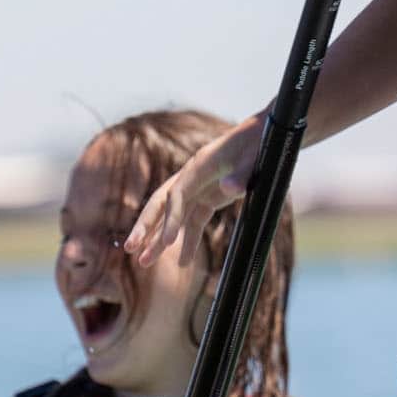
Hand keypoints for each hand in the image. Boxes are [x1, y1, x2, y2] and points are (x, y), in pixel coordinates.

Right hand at [124, 117, 262, 271]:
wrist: (266, 133)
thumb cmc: (260, 143)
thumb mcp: (255, 158)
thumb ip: (241, 174)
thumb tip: (230, 189)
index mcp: (198, 166)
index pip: (176, 195)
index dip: (170, 219)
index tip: (167, 242)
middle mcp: (192, 177)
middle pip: (162, 204)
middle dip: (145, 227)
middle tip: (130, 249)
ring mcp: (199, 188)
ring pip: (173, 217)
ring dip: (158, 239)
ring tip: (143, 262)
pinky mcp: (209, 197)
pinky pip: (194, 222)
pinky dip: (188, 242)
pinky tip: (183, 263)